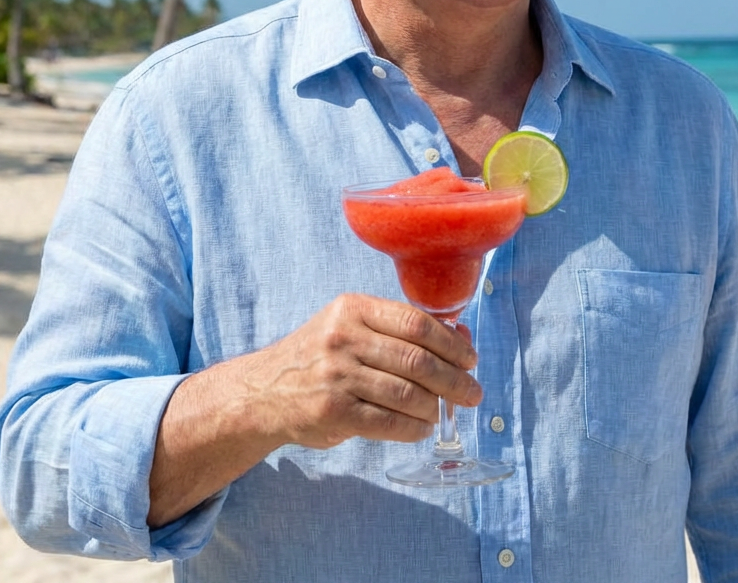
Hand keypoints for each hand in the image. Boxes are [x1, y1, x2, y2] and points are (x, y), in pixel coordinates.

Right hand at [246, 293, 482, 448]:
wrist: (264, 391)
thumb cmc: (320, 356)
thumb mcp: (351, 326)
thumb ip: (399, 330)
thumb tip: (461, 337)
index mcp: (354, 309)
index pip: (416, 323)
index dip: (451, 343)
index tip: (470, 359)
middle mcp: (344, 338)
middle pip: (416, 359)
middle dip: (454, 379)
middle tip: (472, 392)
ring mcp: (337, 375)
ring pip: (406, 393)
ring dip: (435, 406)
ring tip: (445, 412)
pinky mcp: (333, 411)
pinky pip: (388, 421)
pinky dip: (412, 428)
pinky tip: (421, 428)